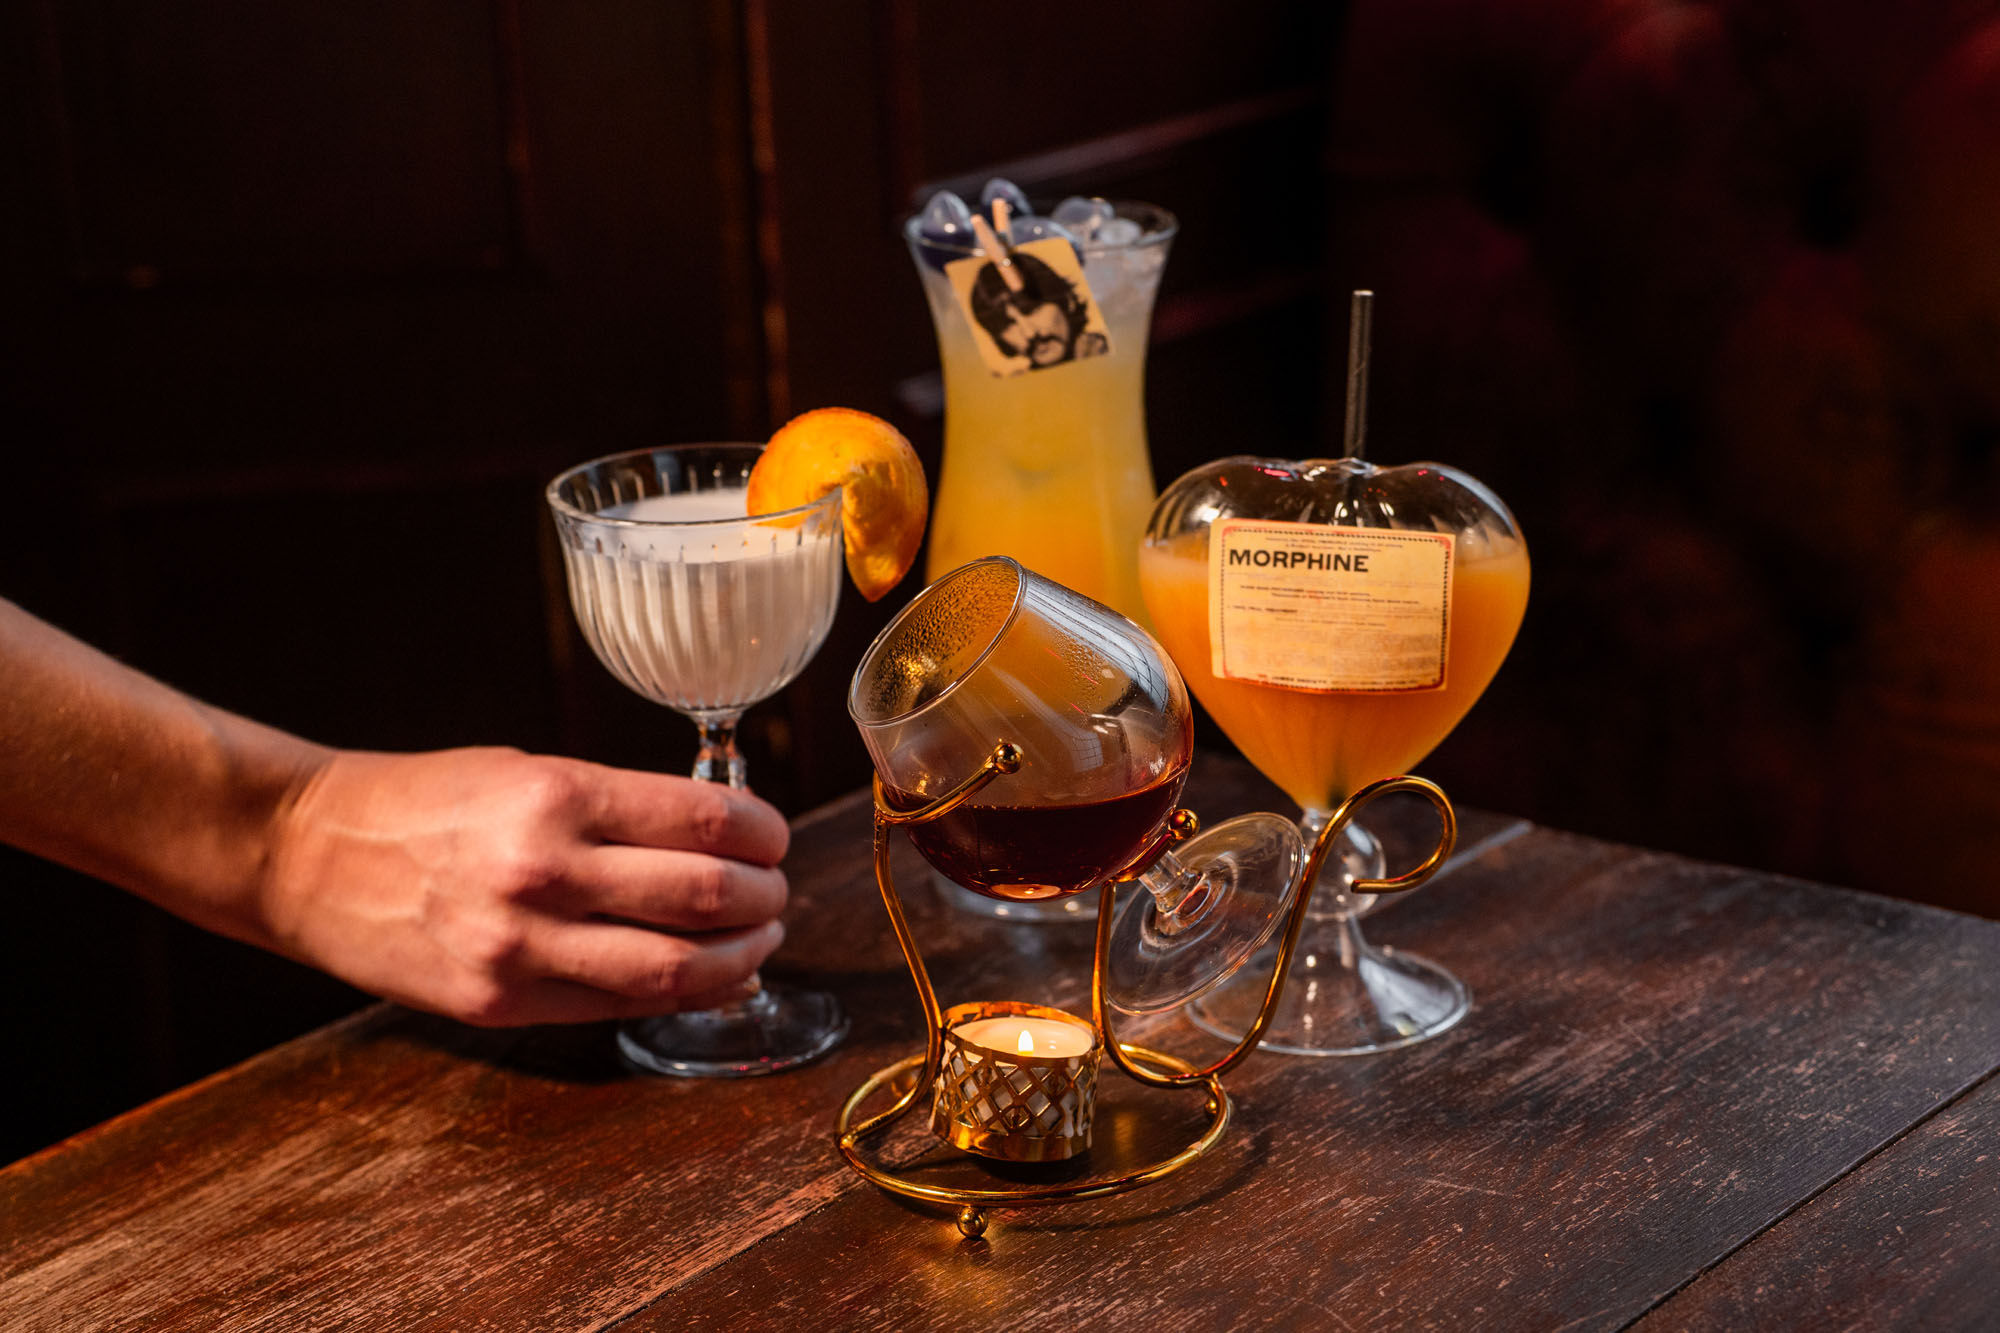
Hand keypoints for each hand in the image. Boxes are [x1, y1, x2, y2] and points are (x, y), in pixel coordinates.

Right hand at [258, 747, 791, 1026]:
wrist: (308, 852)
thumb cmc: (426, 801)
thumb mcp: (530, 771)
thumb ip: (620, 807)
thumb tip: (719, 836)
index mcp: (559, 795)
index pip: (706, 822)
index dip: (764, 834)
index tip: (773, 838)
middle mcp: (545, 870)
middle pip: (706, 897)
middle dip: (764, 899)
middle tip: (775, 893)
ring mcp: (521, 946)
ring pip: (674, 969)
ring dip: (739, 957)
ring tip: (757, 942)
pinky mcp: (500, 1002)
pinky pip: (618, 1007)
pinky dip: (680, 995)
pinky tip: (709, 980)